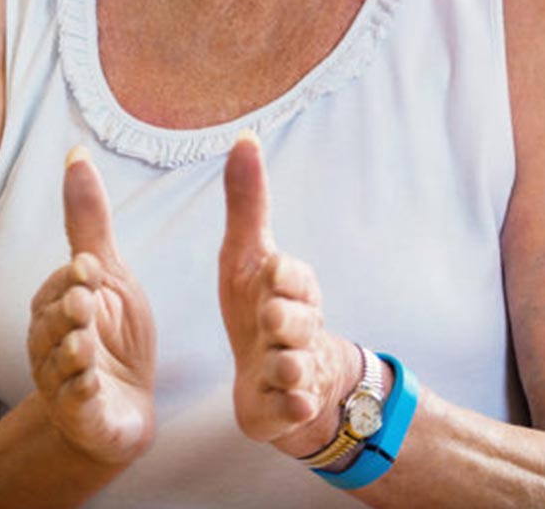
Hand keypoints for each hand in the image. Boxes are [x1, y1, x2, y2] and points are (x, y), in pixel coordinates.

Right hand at [26, 147, 155, 464]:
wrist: (120, 410)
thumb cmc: (111, 336)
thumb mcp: (107, 274)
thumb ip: (88, 221)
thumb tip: (76, 153)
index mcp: (55, 307)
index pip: (60, 287)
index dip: (74, 278)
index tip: (91, 267)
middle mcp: (50, 345)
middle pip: (53, 325)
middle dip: (68, 312)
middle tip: (85, 301)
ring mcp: (63, 384)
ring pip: (62, 365)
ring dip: (72, 354)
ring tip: (84, 346)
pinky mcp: (82, 419)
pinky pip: (77, 406)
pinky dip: (82, 396)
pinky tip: (92, 384)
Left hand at [219, 134, 361, 458]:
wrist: (280, 377)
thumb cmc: (260, 306)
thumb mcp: (248, 255)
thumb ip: (248, 202)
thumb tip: (245, 136)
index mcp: (292, 289)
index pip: (295, 276)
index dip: (285, 276)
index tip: (274, 271)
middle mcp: (299, 328)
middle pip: (297, 320)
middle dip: (285, 319)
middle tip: (272, 317)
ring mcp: (297, 369)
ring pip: (295, 364)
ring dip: (284, 362)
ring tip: (277, 363)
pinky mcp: (289, 408)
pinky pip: (295, 409)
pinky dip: (292, 406)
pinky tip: (290, 403)